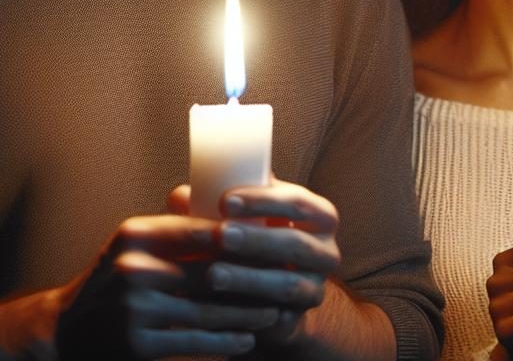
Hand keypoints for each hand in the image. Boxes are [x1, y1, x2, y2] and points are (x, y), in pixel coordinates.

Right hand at [54, 214, 277, 359]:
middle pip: (211, 271)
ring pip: (209, 309)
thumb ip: (181, 228)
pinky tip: (248, 339)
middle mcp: (135, 268)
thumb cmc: (115, 277)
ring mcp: (136, 309)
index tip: (277, 240)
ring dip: (247, 312)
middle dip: (254, 277)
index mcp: (138, 234)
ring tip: (275, 310)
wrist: (65, 330)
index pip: (203, 230)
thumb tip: (243, 217)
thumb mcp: (138, 242)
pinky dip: (226, 340)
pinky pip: (195, 340)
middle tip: (288, 277)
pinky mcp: (139, 344)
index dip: (243, 238)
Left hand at [168, 178, 340, 346]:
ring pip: (286, 284)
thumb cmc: (262, 243)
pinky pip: (273, 319)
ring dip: (248, 278)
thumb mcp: (251, 220)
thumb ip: (223, 205)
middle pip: (295, 243)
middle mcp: (326, 252)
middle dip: (255, 239)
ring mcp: (315, 289)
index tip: (224, 199)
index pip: (296, 202)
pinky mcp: (297, 323)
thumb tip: (180, 195)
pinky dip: (244, 312)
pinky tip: (215, 306)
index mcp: (320, 217)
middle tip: (219, 234)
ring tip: (212, 273)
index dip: (262, 200)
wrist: (279, 298)